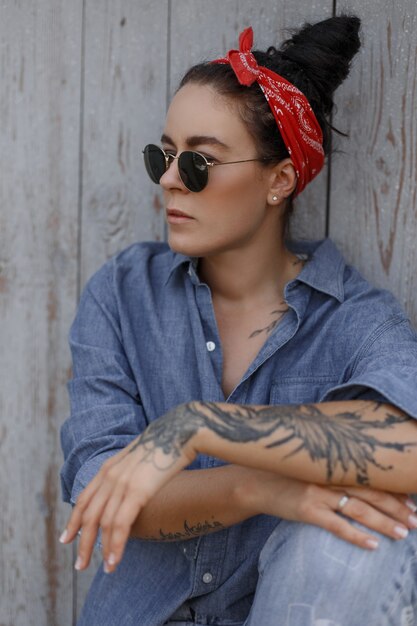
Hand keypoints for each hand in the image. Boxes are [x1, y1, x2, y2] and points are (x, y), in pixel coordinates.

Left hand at [59, 407, 198, 573]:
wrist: (181, 430)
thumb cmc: (167, 444)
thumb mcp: (140, 458)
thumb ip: (129, 473)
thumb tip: (131, 488)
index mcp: (109, 467)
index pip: (84, 498)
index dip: (74, 520)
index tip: (67, 538)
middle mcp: (110, 475)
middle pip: (89, 515)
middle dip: (83, 542)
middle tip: (80, 565)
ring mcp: (122, 482)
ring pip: (104, 524)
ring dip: (103, 550)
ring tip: (106, 569)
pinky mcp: (137, 491)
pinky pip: (120, 525)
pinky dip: (116, 545)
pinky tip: (115, 560)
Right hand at [238, 469, 416, 548]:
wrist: (254, 482)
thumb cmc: (284, 473)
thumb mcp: (309, 463)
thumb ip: (330, 465)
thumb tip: (355, 475)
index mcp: (331, 463)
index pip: (369, 477)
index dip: (392, 489)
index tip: (411, 499)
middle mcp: (328, 476)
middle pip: (370, 493)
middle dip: (396, 507)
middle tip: (416, 519)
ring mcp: (318, 493)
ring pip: (359, 509)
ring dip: (384, 523)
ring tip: (403, 533)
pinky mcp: (307, 510)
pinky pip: (337, 526)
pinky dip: (356, 536)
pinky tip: (373, 546)